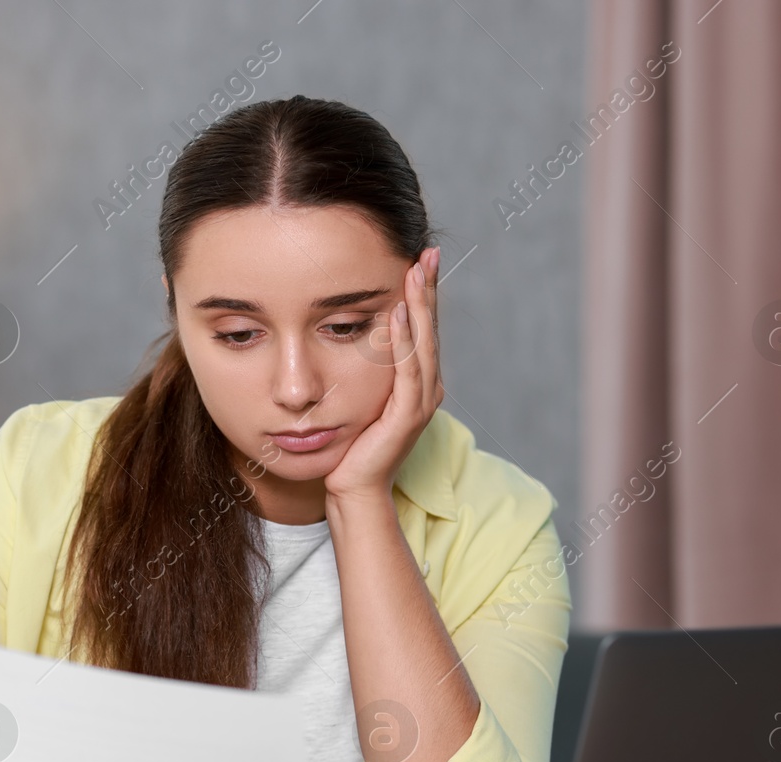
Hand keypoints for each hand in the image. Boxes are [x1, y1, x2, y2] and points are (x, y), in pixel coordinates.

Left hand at [324, 245, 443, 501]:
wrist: (353, 490)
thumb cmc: (352, 447)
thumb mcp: (360, 397)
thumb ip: (367, 370)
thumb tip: (353, 335)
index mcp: (418, 382)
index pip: (421, 329)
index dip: (423, 294)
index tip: (419, 258)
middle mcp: (426, 388)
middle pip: (429, 330)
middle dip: (428, 290)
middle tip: (428, 252)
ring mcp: (420, 403)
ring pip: (423, 345)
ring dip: (420, 307)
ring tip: (416, 272)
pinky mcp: (406, 417)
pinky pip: (407, 372)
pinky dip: (403, 342)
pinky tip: (398, 315)